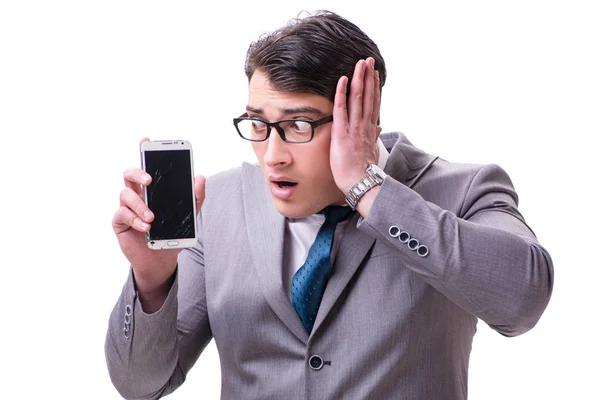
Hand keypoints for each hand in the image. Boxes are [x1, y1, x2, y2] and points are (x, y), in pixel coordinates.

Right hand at [112, 138, 205, 294]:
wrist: (161, 259)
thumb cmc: (171, 233)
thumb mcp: (188, 216)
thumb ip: (195, 198)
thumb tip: (200, 178)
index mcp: (152, 189)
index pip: (147, 166)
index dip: (143, 151)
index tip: (146, 139)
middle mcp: (137, 194)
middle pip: (129, 174)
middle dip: (138, 173)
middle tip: (149, 180)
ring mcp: (126, 207)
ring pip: (125, 194)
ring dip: (139, 204)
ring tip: (152, 217)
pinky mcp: (120, 223)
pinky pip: (122, 215)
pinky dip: (135, 220)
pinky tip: (146, 227)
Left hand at [330, 57, 381, 193]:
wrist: (362, 184)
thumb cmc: (364, 172)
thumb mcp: (372, 152)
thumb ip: (374, 137)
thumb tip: (379, 127)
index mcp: (370, 130)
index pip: (373, 104)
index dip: (374, 87)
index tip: (374, 74)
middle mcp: (364, 125)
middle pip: (368, 96)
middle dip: (368, 77)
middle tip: (368, 60)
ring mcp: (354, 128)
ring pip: (358, 98)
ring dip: (359, 79)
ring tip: (360, 63)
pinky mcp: (342, 133)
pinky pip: (341, 109)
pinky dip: (342, 93)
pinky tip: (342, 80)